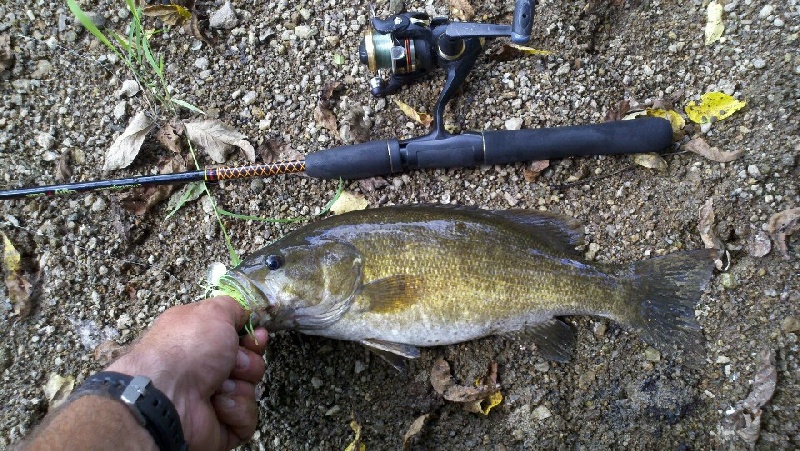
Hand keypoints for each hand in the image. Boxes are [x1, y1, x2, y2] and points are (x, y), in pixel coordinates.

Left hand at [107, 296, 266, 450]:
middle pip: (249, 364)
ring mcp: (211, 399)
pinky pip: (246, 416)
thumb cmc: (186, 349)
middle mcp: (203, 370)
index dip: (252, 337)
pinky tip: (217, 405)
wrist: (167, 396)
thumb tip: (244, 314)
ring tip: (219, 386)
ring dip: (240, 385)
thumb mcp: (213, 312)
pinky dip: (235, 408)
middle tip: (234, 363)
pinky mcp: (220, 426)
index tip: (258, 336)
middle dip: (248, 362)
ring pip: (250, 390)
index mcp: (198, 341)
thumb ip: (233, 307)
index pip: (236, 339)